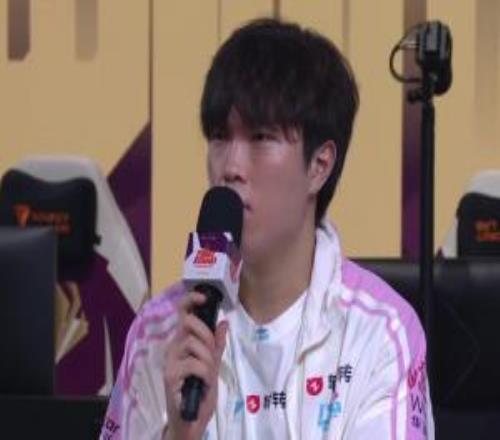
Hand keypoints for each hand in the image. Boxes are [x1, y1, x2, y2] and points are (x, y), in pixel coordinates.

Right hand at [163, 292, 227, 439]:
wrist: (189, 420)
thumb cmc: (199, 392)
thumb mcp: (212, 365)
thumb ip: (217, 344)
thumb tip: (224, 322)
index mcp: (182, 342)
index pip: (183, 314)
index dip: (191, 301)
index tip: (203, 297)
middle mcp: (173, 348)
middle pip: (189, 323)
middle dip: (206, 335)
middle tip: (212, 353)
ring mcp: (169, 361)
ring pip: (193, 342)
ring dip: (208, 358)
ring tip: (208, 374)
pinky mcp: (170, 375)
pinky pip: (194, 363)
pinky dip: (205, 372)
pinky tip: (203, 383)